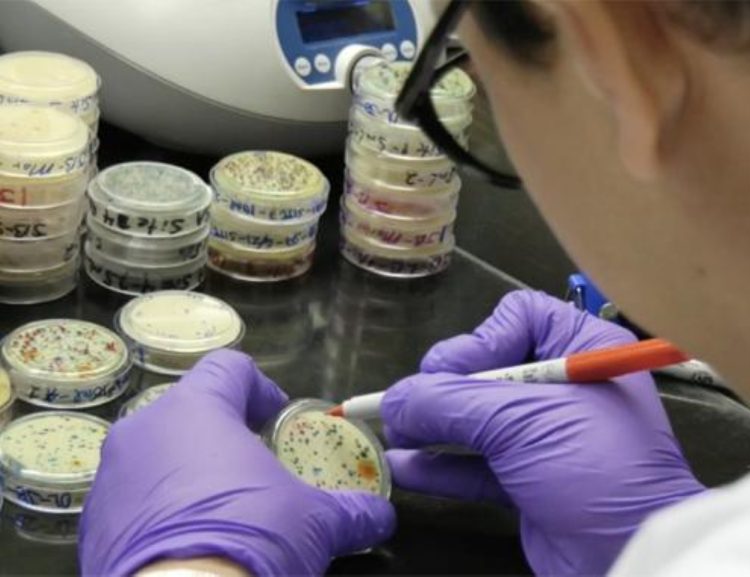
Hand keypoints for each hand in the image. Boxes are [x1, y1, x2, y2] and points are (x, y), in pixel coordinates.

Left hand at [80, 350, 395, 575]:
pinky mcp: (94, 524)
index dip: (261, 388)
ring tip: (224, 512)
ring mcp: (111, 478)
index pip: (230, 368)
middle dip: (224, 435)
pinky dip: (161, 513)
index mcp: (197, 410)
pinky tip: (190, 544)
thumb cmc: (250, 540)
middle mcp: (144, 431)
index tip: (278, 419)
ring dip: (190, 474)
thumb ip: (352, 511)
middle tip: (255, 469)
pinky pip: (133, 502)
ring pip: (157, 456)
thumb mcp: (316, 524)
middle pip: (190, 411)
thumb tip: (380, 517)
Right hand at [382, 290, 704, 574]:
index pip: (520, 316)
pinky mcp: (532, 482)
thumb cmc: (593, 464)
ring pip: (479, 419)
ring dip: (434, 424)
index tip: (459, 371)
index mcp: (584, 350)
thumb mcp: (520, 420)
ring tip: (395, 433)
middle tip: (414, 404)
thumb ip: (450, 402)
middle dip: (446, 384)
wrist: (630, 551)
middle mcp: (567, 387)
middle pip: (490, 366)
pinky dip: (441, 465)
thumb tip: (395, 399)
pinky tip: (405, 466)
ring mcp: (548, 437)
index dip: (482, 337)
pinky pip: (477, 465)